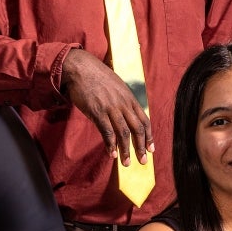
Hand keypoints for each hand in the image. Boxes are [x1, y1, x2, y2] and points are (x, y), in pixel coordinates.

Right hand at [61, 49, 154, 166]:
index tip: (151, 148)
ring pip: (123, 132)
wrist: (80, 67)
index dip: (149, 136)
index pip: (144, 120)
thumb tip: (125, 115)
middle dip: (141, 147)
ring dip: (126, 150)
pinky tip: (112, 154)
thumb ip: (122, 101)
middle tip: (143, 161)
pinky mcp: (97, 111)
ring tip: (127, 163)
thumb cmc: (97, 77)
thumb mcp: (116, 86)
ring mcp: (110, 107)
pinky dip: (110, 144)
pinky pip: (107, 131)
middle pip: (137, 128)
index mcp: (129, 97)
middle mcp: (123, 103)